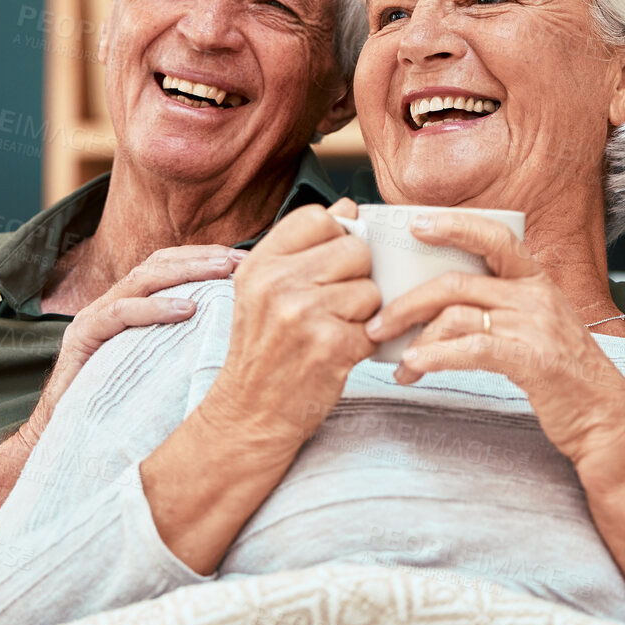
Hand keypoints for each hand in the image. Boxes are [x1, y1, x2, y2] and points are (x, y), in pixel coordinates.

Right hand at [0, 242, 245, 527]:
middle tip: (241, 261)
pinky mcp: (81, 339)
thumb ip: (187, 350)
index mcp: (132, 309)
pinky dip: (154, 308)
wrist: (66, 443)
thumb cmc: (120, 413)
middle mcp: (112, 306)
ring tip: (223, 273)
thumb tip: (243, 342)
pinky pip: (119, 314)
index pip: (169, 266)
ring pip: (142, 279)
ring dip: (186, 272)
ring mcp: (95, 319)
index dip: (205, 258)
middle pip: (159, 265)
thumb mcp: (162, 374)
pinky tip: (187, 310)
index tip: (247, 262)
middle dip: (203, 258)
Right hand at [139, 198, 379, 572]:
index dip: (335, 239)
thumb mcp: (264, 292)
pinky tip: (339, 355)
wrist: (248, 416)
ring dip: (363, 314)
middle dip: (355, 278)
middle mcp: (277, 283)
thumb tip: (348, 208)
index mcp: (259, 264)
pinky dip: (365, 343)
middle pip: (355, 250)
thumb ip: (303, 248)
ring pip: (370, 289)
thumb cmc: (263, 354)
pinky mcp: (331, 346)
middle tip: (332, 308)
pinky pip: (376, 326)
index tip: (326, 268)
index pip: (319, 217)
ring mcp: (303, 314)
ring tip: (332, 332)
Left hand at [363, 212, 624, 466]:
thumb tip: (435, 302)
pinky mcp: (533, 360)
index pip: (494, 237)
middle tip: (376, 324)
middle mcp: (536, 296)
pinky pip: (471, 349)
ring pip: (456, 317)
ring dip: (416, 341)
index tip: (415, 223)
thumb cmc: (560, 372)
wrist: (604, 415)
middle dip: (407, 303)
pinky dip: (435, 356)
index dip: (453, 226)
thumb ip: (497, 305)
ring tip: (400, 366)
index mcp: (535, 281)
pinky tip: (416, 366)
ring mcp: (536, 326)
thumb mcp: (535, 325)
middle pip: (455, 284)